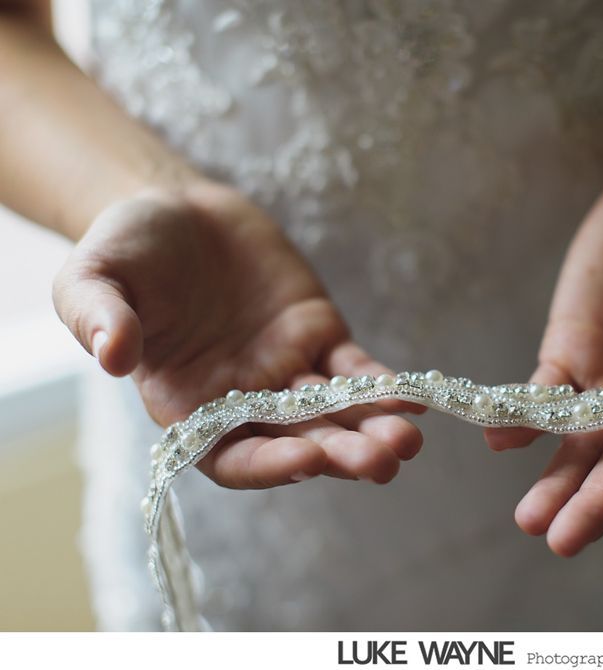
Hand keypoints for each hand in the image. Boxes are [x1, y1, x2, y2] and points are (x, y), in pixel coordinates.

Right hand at [53, 182, 422, 487]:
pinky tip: (413, 397)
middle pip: (299, 442)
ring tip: (408, 442)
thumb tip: (111, 356)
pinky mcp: (320, 336)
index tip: (307, 459)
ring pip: (337, 412)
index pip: (233, 455)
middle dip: (341, 453)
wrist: (176, 210)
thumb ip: (98, 317)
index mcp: (189, 407)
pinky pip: (356, 370)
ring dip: (373, 428)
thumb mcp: (92, 278)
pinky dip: (383, 385)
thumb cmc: (125, 251)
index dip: (270, 465)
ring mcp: (288, 370)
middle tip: (383, 461)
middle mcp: (245, 400)